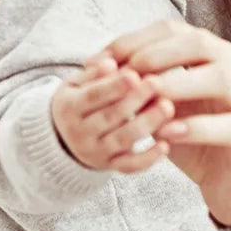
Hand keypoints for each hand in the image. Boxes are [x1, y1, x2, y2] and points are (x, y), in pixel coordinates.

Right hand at [51, 57, 174, 172]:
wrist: (63, 136)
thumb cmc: (79, 98)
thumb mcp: (76, 82)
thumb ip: (93, 72)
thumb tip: (110, 63)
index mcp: (69, 107)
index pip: (92, 96)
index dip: (113, 86)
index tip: (135, 74)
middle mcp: (79, 133)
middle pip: (110, 117)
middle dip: (135, 100)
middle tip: (158, 83)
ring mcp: (94, 152)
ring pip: (122, 140)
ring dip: (147, 124)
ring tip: (168, 107)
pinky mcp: (109, 166)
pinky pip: (129, 166)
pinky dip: (148, 159)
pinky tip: (166, 145)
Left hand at [92, 21, 230, 227]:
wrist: (230, 183)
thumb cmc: (192, 137)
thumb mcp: (161, 108)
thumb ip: (142, 88)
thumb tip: (104, 70)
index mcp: (212, 55)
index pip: (175, 31)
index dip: (136, 40)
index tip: (102, 59)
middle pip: (202, 44)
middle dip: (160, 54)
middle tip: (128, 72)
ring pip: (223, 78)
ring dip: (181, 84)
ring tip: (150, 96)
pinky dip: (198, 127)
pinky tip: (168, 133)